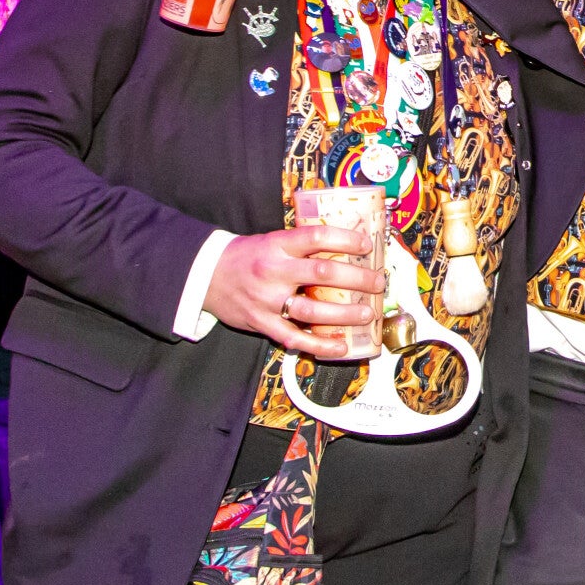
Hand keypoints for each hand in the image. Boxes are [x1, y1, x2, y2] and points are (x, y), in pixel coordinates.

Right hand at [204, 228, 383, 356]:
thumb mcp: (272, 240)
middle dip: (358, 279)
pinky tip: (341, 346)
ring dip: (346, 315)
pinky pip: (294, 338)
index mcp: (278, 245)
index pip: (317, 237)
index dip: (346, 238)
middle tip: (378, 282)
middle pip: (324, 274)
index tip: (368, 244)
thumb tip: (349, 238)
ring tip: (368, 313)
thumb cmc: (247, 256)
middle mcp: (274, 271)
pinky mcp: (261, 323)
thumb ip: (303, 245)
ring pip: (313, 311)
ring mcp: (267, 300)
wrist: (205, 275)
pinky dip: (320, 345)